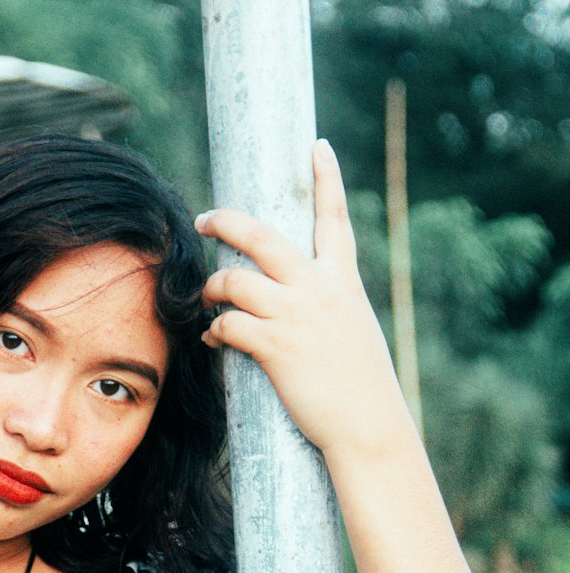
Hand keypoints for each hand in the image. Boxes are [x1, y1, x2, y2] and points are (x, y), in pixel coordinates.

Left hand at [195, 140, 405, 458]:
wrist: (368, 426)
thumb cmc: (361, 389)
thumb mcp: (354, 333)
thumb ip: (328, 309)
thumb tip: (300, 307)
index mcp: (342, 281)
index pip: (334, 218)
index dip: (326, 179)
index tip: (317, 146)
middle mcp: (319, 289)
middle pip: (262, 236)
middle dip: (226, 221)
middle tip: (204, 219)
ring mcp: (296, 316)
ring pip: (234, 280)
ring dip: (211, 288)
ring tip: (205, 300)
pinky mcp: (276, 346)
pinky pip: (228, 325)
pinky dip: (213, 330)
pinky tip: (211, 338)